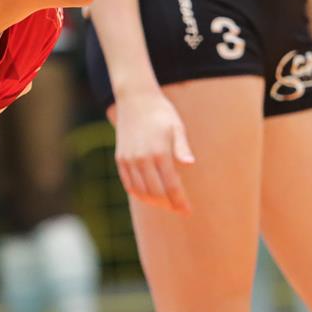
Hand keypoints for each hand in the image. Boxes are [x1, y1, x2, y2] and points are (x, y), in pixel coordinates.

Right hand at [111, 88, 194, 214]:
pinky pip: (129, 184)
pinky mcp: (120, 159)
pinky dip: (139, 194)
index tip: (187, 211)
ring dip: (154, 202)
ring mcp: (129, 160)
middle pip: (156, 193)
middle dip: (168, 204)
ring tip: (165, 204)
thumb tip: (190, 165)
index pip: (171, 186)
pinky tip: (149, 196)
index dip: (180, 201)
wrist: (135, 100)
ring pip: (141, 192)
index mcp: (159, 152)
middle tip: (178, 208)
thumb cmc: (161, 113)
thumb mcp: (177, 127)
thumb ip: (182, 147)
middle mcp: (142, 159)